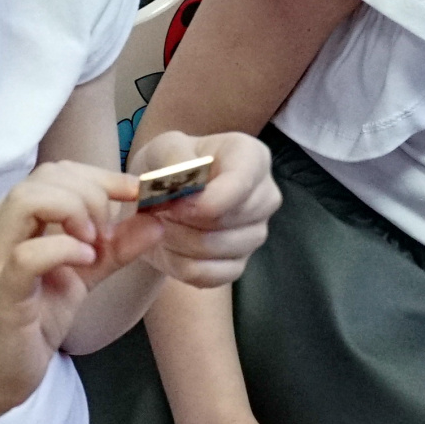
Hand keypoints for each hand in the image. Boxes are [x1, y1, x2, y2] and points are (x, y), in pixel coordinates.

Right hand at [0, 160, 164, 413]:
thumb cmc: (31, 322)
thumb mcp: (82, 277)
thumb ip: (115, 248)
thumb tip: (156, 221)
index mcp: (13, 219)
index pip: (55, 172)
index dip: (100, 177)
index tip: (134, 195)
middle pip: (44, 178)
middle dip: (92, 194)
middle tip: (109, 232)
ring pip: (28, 201)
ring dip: (74, 213)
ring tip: (95, 244)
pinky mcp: (1, 291)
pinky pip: (29, 254)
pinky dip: (64, 249)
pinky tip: (85, 262)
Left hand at [133, 132, 281, 288]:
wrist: (160, 197)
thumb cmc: (168, 164)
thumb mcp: (164, 148)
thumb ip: (174, 159)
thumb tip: (186, 188)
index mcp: (253, 158)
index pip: (240, 184)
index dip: (202, 200)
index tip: (172, 202)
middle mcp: (265, 197)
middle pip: (224, 220)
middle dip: (181, 218)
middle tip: (159, 208)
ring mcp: (255, 234)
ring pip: (213, 249)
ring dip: (175, 240)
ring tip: (162, 223)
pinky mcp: (239, 265)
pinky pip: (208, 275)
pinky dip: (178, 264)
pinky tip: (170, 245)